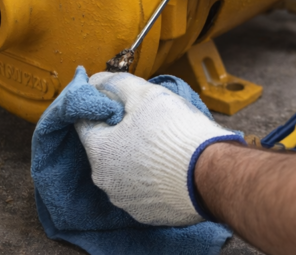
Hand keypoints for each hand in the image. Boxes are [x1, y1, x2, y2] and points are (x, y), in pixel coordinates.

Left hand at [75, 72, 241, 225]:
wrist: (210, 174)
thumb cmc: (175, 132)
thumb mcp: (145, 95)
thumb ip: (116, 85)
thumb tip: (97, 81)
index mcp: (99, 151)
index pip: (84, 122)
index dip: (101, 106)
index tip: (119, 99)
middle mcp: (105, 180)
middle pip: (106, 148)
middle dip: (121, 132)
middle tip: (147, 120)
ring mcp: (126, 200)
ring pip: (124, 170)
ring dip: (136, 156)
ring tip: (162, 144)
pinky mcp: (146, 214)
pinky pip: (142, 190)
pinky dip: (151, 177)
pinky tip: (169, 166)